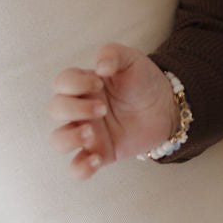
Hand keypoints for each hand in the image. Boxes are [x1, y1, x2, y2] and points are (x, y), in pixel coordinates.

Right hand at [48, 43, 179, 178]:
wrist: (166, 106)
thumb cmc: (144, 80)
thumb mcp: (131, 59)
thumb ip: (113, 54)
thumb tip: (100, 67)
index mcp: (84, 85)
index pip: (61, 82)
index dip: (75, 83)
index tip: (101, 83)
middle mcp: (81, 109)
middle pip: (55, 109)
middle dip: (75, 109)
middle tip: (104, 109)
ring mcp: (89, 133)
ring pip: (57, 141)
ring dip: (69, 138)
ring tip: (93, 133)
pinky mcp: (101, 153)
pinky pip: (77, 168)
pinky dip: (81, 167)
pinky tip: (98, 158)